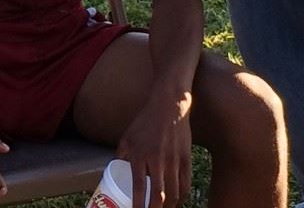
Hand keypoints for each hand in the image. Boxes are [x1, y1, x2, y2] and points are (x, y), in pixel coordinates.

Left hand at [116, 90, 192, 207]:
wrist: (169, 105)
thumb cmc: (145, 121)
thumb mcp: (127, 136)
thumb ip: (122, 155)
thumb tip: (116, 171)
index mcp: (140, 154)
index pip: (138, 186)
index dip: (138, 204)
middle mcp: (157, 159)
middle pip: (158, 195)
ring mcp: (174, 160)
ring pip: (174, 193)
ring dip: (169, 207)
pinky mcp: (187, 158)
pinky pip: (186, 184)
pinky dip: (182, 196)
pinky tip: (177, 200)